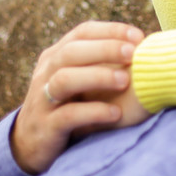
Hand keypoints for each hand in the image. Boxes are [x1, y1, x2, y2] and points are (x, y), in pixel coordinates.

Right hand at [10, 21, 144, 174]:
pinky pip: (67, 115)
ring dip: (98, 76)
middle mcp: (45, 72)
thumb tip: (145, 46)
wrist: (29, 144)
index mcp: (55, 56)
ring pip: (65, 79)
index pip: (82, 32)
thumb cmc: (66, 105)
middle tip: (133, 53)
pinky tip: (116, 114)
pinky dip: (93, 112)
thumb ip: (100, 63)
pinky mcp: (45, 127)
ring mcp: (42, 99)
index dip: (110, 31)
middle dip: (105, 49)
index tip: (138, 36)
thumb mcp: (77, 80)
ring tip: (125, 81)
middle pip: (72, 51)